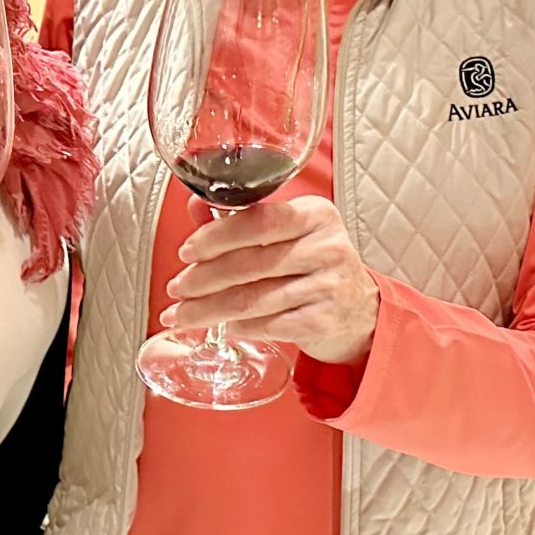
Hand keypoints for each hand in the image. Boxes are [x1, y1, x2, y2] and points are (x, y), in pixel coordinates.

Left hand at [161, 193, 377, 366]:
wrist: (359, 309)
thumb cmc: (313, 265)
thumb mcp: (288, 233)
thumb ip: (241, 220)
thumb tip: (194, 206)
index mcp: (315, 214)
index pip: (258, 221)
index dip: (215, 237)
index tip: (186, 252)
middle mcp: (326, 247)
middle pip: (249, 264)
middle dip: (202, 280)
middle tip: (175, 290)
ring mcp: (328, 286)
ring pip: (252, 299)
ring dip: (209, 310)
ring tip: (182, 315)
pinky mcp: (324, 320)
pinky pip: (268, 325)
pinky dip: (239, 327)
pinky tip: (223, 326)